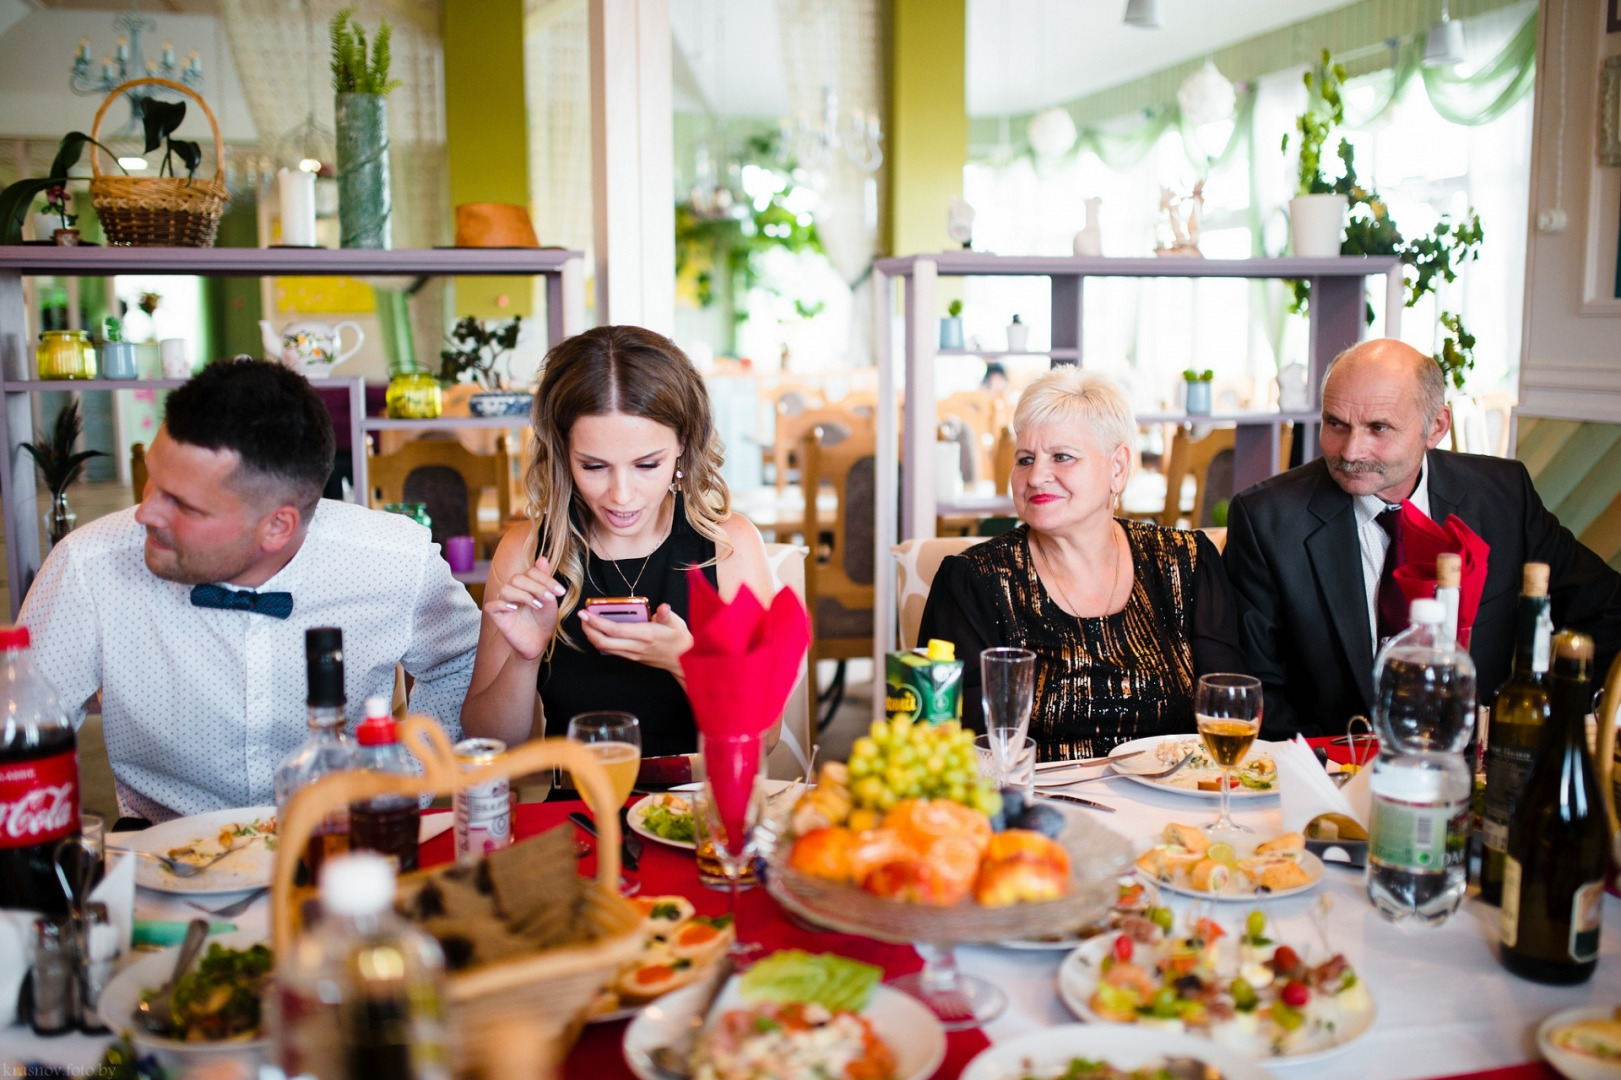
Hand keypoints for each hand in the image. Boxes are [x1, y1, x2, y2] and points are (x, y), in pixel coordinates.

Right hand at [485, 555, 566, 660]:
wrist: (539, 642)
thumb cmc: (544, 620)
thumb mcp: (549, 600)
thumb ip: (545, 580)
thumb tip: (542, 558)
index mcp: (526, 584)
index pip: (531, 572)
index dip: (546, 579)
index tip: (561, 592)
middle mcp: (513, 590)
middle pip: (518, 578)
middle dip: (536, 587)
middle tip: (550, 599)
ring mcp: (503, 602)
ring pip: (506, 589)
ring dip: (524, 595)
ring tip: (537, 606)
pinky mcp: (496, 616)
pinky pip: (493, 605)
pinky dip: (503, 605)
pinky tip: (515, 609)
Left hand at [578, 602, 692, 680]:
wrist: (684, 661)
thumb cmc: (679, 639)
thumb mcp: (677, 623)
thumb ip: (666, 614)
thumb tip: (663, 607)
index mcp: (646, 635)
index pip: (615, 629)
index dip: (597, 622)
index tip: (586, 613)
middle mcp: (636, 646)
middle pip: (604, 641)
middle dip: (589, 629)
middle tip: (582, 617)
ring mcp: (633, 654)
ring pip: (605, 648)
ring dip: (592, 635)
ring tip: (587, 622)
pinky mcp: (632, 657)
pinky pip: (611, 650)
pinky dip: (601, 641)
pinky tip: (598, 631)